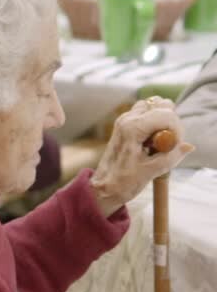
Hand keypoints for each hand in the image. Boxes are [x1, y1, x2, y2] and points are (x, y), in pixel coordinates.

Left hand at [90, 98, 192, 217]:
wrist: (103, 187)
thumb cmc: (123, 181)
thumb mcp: (151, 171)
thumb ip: (171, 157)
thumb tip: (188, 145)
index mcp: (132, 128)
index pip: (166, 114)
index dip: (177, 129)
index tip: (176, 145)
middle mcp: (127, 119)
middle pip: (160, 104)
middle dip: (170, 122)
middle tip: (168, 143)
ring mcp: (125, 119)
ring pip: (153, 106)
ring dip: (162, 121)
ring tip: (159, 143)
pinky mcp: (125, 124)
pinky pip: (146, 114)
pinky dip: (154, 123)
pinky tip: (152, 142)